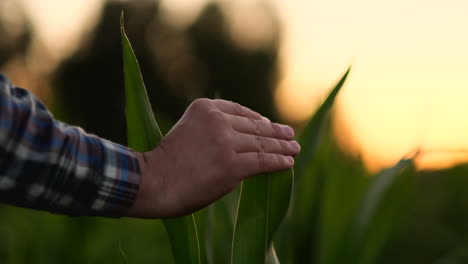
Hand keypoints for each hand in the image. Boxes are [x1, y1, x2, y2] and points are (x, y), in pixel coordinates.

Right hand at [127, 99, 299, 217]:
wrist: (150, 182)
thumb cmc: (164, 163)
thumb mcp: (186, 131)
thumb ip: (211, 130)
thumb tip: (242, 141)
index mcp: (204, 108)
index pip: (240, 110)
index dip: (258, 118)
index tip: (269, 123)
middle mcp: (217, 120)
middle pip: (254, 126)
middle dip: (275, 131)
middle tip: (290, 134)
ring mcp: (226, 142)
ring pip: (262, 143)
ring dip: (282, 146)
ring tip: (295, 149)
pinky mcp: (232, 166)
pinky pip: (262, 161)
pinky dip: (278, 162)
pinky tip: (288, 163)